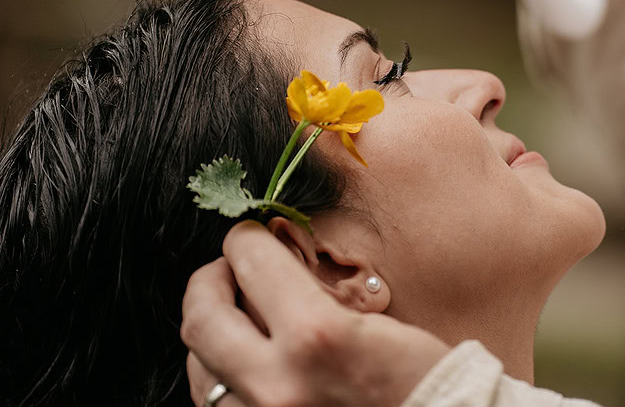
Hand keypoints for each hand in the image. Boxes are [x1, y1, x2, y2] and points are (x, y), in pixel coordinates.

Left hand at [181, 221, 449, 406]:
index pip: (252, 262)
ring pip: (198, 366)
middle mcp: (277, 383)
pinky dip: (223, 375)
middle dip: (209, 278)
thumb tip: (266, 269)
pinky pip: (217, 403)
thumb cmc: (426, 378)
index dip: (246, 237)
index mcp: (316, 336)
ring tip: (237, 317)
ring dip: (213, 331)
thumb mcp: (375, 321)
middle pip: (202, 315)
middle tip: (228, 269)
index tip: (250, 234)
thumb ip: (314, 296)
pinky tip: (246, 361)